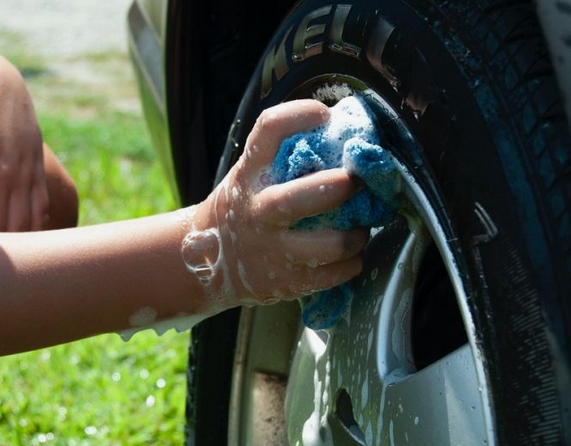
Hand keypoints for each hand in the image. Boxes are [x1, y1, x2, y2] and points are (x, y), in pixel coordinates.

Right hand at [188, 100, 366, 307]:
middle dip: (338, 187)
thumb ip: (284, 157)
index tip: (324, 115)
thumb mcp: (250, 176)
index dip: (300, 115)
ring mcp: (272, 250)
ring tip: (359, 227)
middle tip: (358, 181)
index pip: (269, 130)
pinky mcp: (287, 282)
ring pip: (329, 245)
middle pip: (297, 199)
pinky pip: (335, 274)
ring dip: (356, 234)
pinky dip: (353, 262)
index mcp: (250, 174)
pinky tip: (350, 253)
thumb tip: (342, 128)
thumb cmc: (244, 208)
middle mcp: (258, 211)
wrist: (210, 263)